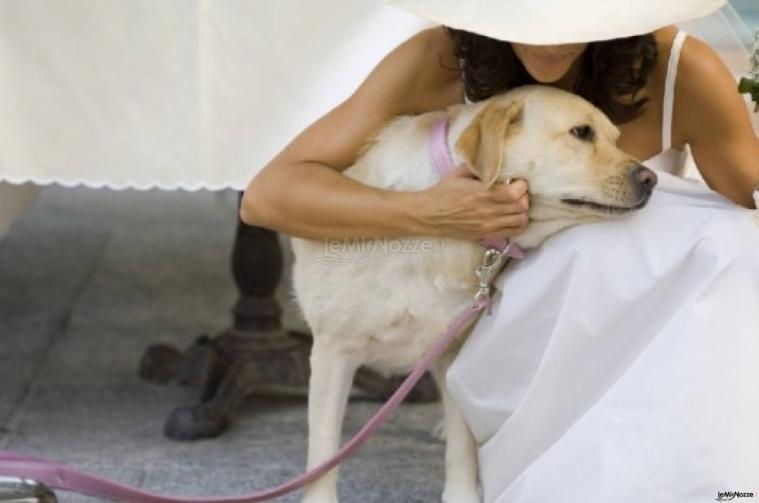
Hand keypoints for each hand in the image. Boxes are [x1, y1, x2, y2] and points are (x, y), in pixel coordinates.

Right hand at [414, 164, 529, 240]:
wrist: (428, 215)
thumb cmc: (442, 192)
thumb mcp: (459, 173)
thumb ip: (480, 167)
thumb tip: (496, 162)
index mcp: (482, 193)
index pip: (515, 192)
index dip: (521, 185)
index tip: (516, 181)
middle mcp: (487, 211)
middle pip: (522, 206)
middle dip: (524, 196)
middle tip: (518, 192)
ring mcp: (488, 225)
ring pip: (521, 220)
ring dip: (523, 211)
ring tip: (516, 205)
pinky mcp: (486, 235)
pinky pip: (513, 232)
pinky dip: (518, 224)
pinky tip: (512, 216)